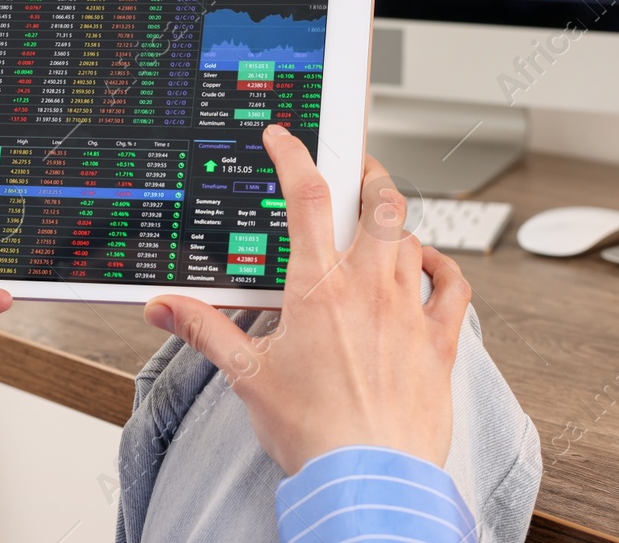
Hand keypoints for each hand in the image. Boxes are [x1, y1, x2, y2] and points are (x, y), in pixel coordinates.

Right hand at [143, 124, 469, 474]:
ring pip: (412, 236)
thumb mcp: (246, 376)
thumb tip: (164, 307)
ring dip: (396, 222)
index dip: (295, 156)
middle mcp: (368, 288)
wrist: (367, 480)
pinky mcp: (440, 340)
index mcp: (317, 289)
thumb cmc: (312, 434)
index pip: (307, 198)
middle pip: (379, 201)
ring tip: (382, 221)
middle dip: (366, 172)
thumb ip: (205, 330)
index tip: (285, 138)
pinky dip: (443, 266)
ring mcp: (409, 311)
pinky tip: (431, 266)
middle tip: (354, 165)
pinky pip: (454, 284)